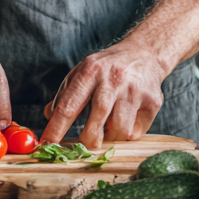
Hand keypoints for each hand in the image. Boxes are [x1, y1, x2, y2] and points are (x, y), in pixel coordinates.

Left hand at [40, 42, 166, 148]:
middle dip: (87, 140)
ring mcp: (134, 90)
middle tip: (85, 143)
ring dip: (110, 136)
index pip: (69, 106)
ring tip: (109, 125)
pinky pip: (136, 131)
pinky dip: (128, 132)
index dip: (56, 129)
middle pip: (96, 122)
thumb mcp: (82, 72)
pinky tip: (126, 118)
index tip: (46, 145)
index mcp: (90, 71)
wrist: (144, 53)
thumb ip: (64, 95)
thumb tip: (48, 116)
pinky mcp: (152, 101)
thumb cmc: (107, 67)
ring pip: (119, 131)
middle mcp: (113, 80)